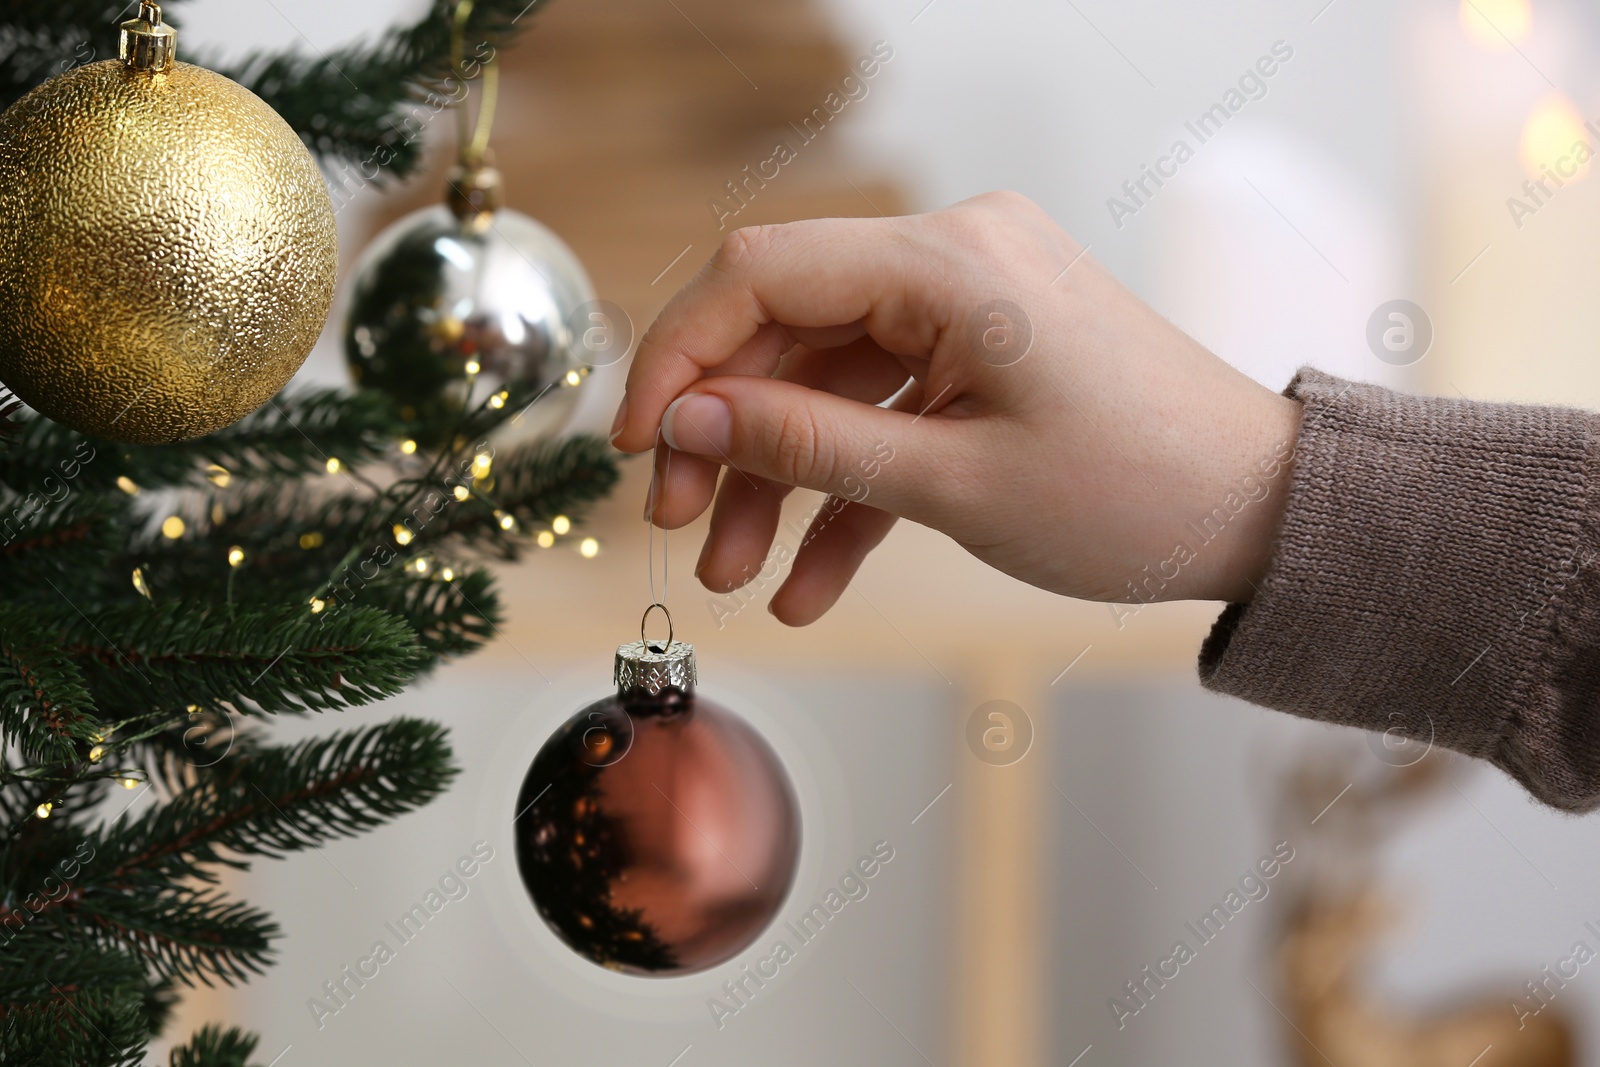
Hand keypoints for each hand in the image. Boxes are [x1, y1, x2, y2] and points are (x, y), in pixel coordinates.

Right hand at [611, 192, 1301, 625]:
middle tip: (681, 529)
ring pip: (829, 381)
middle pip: (787, 330)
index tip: (636, 446)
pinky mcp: (983, 353)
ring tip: (739, 577)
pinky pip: (888, 410)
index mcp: (948, 260)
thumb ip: (804, 445)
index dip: (678, 356)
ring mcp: (968, 304)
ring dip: (781, 479)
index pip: (760, 272)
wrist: (1257, 513)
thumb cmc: (1131, 494)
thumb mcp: (950, 485)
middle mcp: (952, 257)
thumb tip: (681, 424)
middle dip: (727, 437)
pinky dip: (848, 489)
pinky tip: (807, 582)